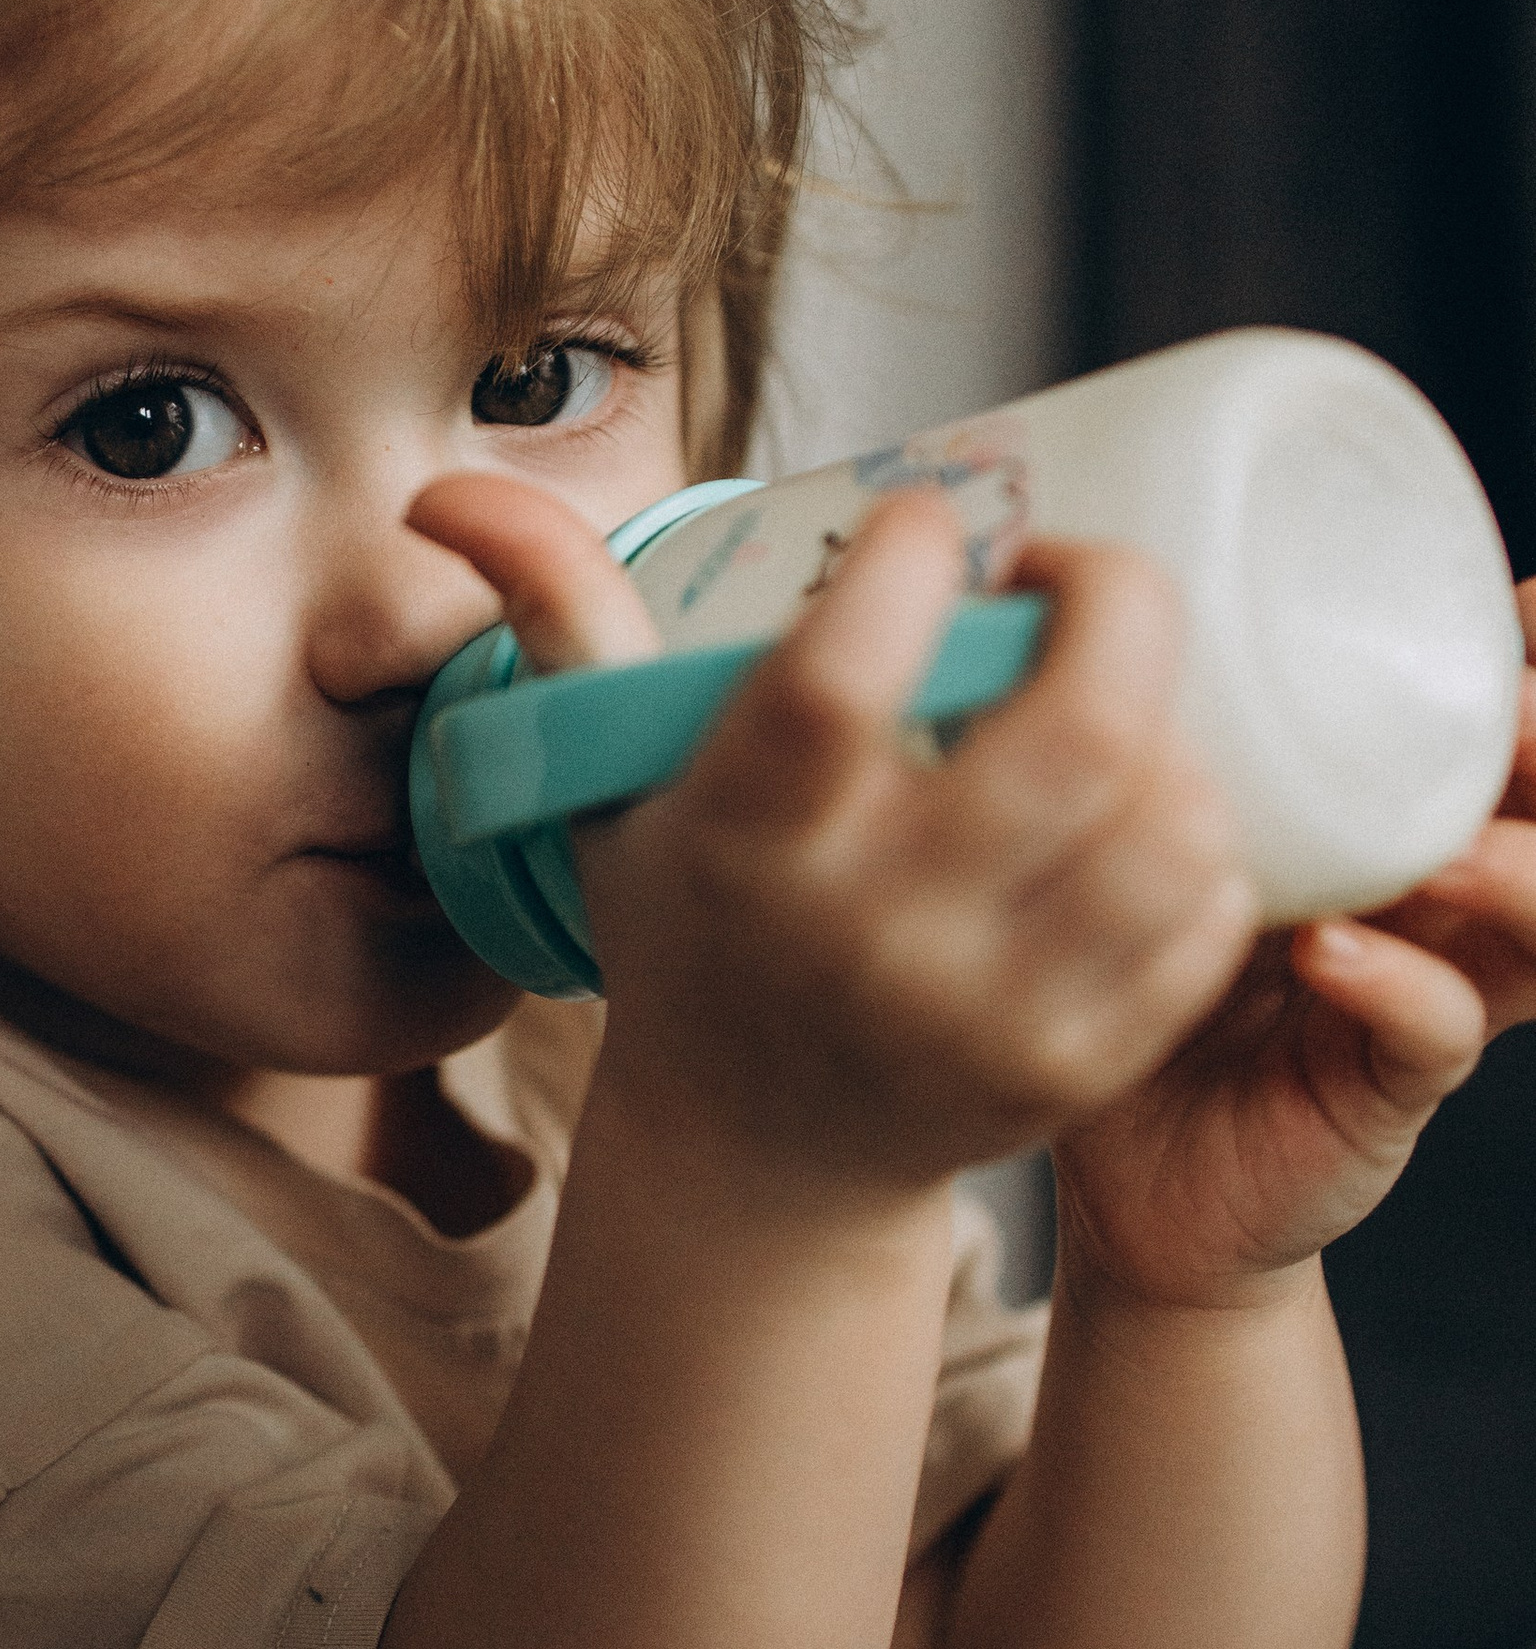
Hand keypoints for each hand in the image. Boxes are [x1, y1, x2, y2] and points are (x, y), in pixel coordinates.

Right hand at [407, 476, 1257, 1204]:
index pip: (837, 687)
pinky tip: (1141, 802)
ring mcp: (986, 1013)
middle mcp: (869, 938)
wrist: (760, 1159)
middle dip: (1112, 601)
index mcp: (745, 846)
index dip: (907, 565)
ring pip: (1160, 825)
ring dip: (1165, 721)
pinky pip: (1203, 919)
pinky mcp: (1079, 1066)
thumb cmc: (691, 924)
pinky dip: (1197, 837)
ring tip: (1106, 692)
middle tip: (1071, 572)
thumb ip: (556, 618)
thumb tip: (444, 489)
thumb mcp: (603, 784)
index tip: (920, 521)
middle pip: (1065, 741)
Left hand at [1054, 576, 1535, 1308]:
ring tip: (1452, 848)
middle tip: (1520, 703)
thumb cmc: (1131, 984)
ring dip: (1512, 868)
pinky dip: (1399, 984)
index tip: (1529, 595)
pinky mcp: (1392, 1083)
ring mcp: (1429, 982)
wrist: (1128, 1177)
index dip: (1517, 658)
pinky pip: (1436, 1028)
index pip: (1476, 723)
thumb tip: (1074, 613)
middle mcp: (1431, 891)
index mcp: (1379, 816)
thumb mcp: (1140, 845)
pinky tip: (1333, 953)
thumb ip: (1149, 756)